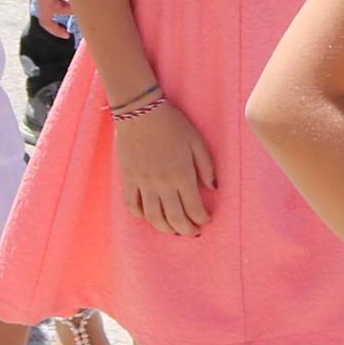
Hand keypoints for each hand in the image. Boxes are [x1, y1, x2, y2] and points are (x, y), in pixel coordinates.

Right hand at [112, 98, 215, 235]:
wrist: (141, 112)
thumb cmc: (172, 124)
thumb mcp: (197, 141)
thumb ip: (207, 166)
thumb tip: (214, 187)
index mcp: (182, 176)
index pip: (194, 208)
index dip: (201, 219)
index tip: (206, 220)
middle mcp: (163, 184)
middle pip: (175, 218)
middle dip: (186, 230)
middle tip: (193, 232)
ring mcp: (144, 184)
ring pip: (154, 217)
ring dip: (165, 228)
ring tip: (173, 229)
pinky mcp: (128, 180)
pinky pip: (132, 205)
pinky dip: (140, 215)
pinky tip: (148, 215)